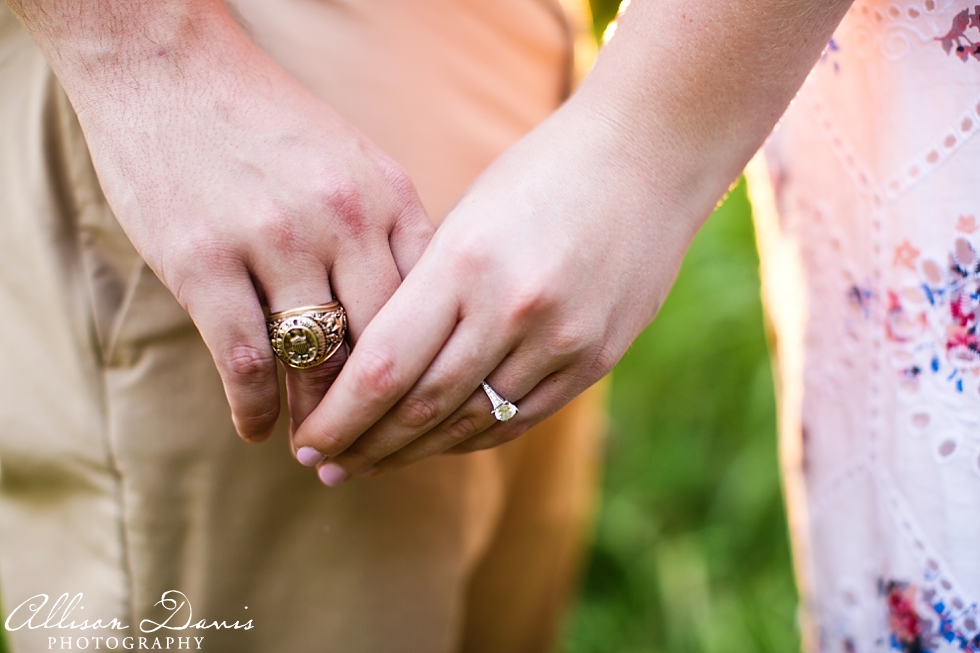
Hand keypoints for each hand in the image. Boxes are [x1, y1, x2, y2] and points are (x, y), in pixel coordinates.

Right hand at [41, 5, 433, 444]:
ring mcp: (274, 239)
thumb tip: (418, 314)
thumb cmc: (270, 124)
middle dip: (382, 412)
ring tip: (319, 452)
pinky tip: (256, 428)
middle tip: (375, 451)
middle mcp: (342, 219)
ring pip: (316, 361)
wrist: (170, 67)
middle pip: (383, 345)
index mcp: (388, 196)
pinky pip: (246, 359)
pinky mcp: (205, 260)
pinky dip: (254, 407)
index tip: (422, 411)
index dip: (429, 370)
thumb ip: (390, 230)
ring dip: (319, 419)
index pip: (428, 306)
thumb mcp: (355, 162)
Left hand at [292, 100, 707, 483]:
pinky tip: (437, 446)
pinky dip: (471, 438)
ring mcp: (561, 339)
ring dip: (413, 453)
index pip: (384, 367)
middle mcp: (513, 308)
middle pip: (421, 407)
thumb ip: (427, 292)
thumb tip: (374, 367)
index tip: (304, 442)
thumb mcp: (467, 216)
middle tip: (326, 466)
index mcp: (466, 261)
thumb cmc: (541, 174)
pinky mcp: (595, 359)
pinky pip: (520, 418)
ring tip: (372, 465)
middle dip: (365, 445)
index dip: (338, 417)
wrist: (647, 160)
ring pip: (470, 423)